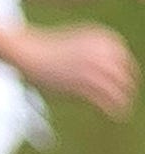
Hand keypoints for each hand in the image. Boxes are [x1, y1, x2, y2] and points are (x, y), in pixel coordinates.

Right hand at [14, 22, 138, 116]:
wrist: (26, 51)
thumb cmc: (44, 48)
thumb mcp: (77, 44)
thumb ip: (95, 54)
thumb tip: (107, 72)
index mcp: (103, 39)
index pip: (124, 59)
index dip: (126, 73)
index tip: (123, 83)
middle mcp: (103, 51)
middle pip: (125, 74)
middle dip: (126, 87)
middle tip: (125, 97)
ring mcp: (94, 67)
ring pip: (118, 88)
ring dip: (123, 100)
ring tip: (123, 109)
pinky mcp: (85, 82)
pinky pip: (107, 99)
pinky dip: (114, 109)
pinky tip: (117, 115)